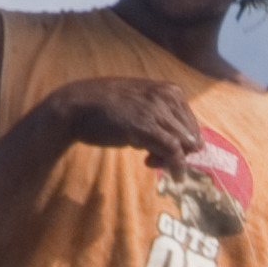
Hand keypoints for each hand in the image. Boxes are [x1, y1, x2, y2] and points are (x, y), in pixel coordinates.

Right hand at [36, 75, 220, 169]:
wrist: (75, 106)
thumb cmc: (105, 108)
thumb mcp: (140, 105)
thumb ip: (162, 118)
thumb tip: (188, 144)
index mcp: (169, 89)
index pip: (192, 123)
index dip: (183, 141)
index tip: (164, 150)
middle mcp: (167, 96)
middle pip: (192, 135)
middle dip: (180, 152)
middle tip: (154, 159)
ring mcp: (158, 111)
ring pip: (185, 145)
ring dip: (174, 161)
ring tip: (151, 162)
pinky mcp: (147, 128)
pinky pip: (175, 152)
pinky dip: (178, 167)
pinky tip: (174, 177)